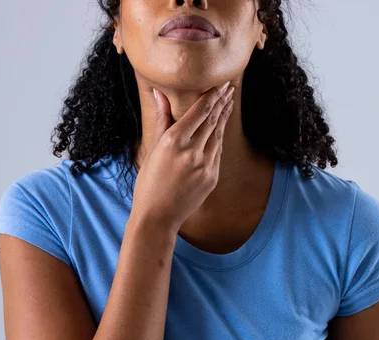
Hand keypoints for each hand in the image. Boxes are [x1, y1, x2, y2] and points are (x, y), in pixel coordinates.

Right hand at [130, 81, 234, 232]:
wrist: (158, 216)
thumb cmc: (148, 183)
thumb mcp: (152, 149)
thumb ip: (161, 119)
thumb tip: (159, 93)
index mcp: (173, 141)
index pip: (200, 111)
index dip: (213, 95)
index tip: (221, 84)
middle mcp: (192, 151)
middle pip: (213, 119)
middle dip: (222, 102)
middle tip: (229, 88)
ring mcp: (205, 165)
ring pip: (218, 134)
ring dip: (224, 116)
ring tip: (229, 102)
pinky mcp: (212, 177)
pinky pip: (218, 151)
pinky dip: (220, 136)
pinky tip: (221, 127)